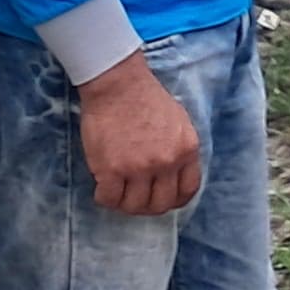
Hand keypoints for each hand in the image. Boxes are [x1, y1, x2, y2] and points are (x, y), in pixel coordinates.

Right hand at [77, 53, 203, 217]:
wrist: (118, 83)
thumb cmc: (145, 97)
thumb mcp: (178, 122)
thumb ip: (179, 149)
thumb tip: (174, 173)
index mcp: (187, 150)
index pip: (187, 191)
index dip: (174, 199)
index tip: (161, 197)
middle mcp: (167, 163)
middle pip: (161, 204)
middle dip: (148, 206)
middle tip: (135, 198)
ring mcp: (139, 168)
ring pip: (135, 206)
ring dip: (125, 204)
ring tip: (118, 193)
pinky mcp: (112, 170)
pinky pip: (110, 199)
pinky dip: (105, 198)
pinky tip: (102, 187)